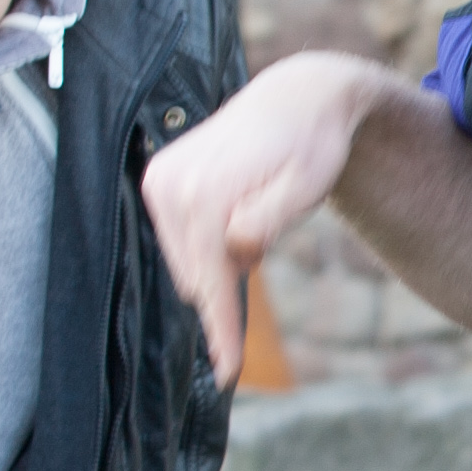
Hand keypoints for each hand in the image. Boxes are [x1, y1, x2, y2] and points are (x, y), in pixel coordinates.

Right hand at [137, 56, 382, 383]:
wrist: (298, 100)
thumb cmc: (312, 147)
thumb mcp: (306, 186)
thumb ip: (268, 219)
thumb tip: (236, 249)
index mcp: (202, 188)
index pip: (210, 276)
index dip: (222, 326)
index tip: (227, 370)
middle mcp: (170, 182)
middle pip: (194, 273)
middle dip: (225, 290)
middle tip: (258, 270)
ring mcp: (160, 179)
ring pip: (186, 261)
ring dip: (218, 267)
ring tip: (254, 227)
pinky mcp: (159, 179)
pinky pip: (181, 240)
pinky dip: (207, 249)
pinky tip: (233, 226)